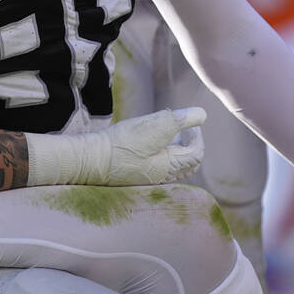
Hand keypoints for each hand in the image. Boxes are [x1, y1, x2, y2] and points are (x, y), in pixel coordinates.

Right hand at [30, 107, 206, 186]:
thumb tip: (202, 115)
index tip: (190, 122)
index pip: (196, 154)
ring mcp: (147, 178)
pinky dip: (161, 155)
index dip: (197, 136)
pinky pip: (157, 167)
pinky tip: (148, 144)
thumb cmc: (123, 144)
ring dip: (175, 151)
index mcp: (170, 167)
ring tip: (165, 134)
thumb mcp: (155, 126)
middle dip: (189, 146)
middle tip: (182, 130)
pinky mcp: (133, 176)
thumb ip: (180, 120)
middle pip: (186, 164)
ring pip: (172, 167)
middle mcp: (162, 177)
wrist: (90, 160)